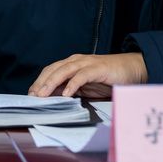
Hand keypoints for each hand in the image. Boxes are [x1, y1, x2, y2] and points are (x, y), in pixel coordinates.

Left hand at [28, 53, 147, 97]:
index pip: (50, 71)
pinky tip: (66, 94)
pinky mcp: (97, 68)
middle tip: (32, 97)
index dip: (39, 82)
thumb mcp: (85, 87)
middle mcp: (77, 61)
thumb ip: (70, 90)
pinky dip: (72, 84)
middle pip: (53, 70)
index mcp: (72, 64)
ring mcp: (87, 63)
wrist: (132, 70)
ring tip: (43, 95)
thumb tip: (53, 99)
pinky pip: (82, 76)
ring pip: (64, 71)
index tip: (30, 96)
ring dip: (52, 83)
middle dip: (41, 83)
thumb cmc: (109, 79)